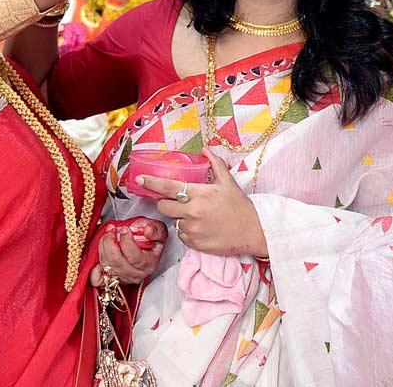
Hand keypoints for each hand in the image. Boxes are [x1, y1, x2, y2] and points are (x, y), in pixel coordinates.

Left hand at [91, 218, 166, 286]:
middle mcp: (135, 274)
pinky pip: (97, 278)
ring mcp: (122, 279)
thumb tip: (147, 230)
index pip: (134, 257)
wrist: (146, 250)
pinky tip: (100, 254)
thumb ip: (156, 230)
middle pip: (117, 262)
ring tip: (106, 235)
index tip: (124, 229)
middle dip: (110, 243)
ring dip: (103, 247)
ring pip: (107, 266)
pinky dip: (95, 267)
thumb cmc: (152, 241)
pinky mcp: (111, 281)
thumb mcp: (160, 232)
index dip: (127, 242)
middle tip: (111, 229)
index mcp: (149, 264)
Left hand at [140, 150, 268, 257]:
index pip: (168, 186)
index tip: (140, 179)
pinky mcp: (193, 244)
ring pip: (173, 221)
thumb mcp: (228, 182)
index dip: (152, 182)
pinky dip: (187, 230)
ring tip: (196, 215)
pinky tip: (201, 227)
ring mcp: (192, 229)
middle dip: (166, 202)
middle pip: (163, 206)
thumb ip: (215, 163)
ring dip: (179, 217)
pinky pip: (181, 235)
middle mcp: (193, 212)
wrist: (252, 231)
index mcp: (200, 193)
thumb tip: (204, 148)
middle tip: (177, 201)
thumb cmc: (240, 205)